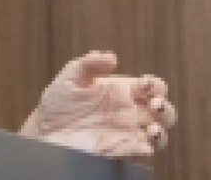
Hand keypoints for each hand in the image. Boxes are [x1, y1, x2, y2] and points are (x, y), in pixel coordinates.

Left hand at [21, 50, 176, 156]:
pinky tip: (140, 145)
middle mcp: (129, 113)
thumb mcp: (70, 76)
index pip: (151, 87)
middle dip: (165, 109)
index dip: (155, 85)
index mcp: (122, 92)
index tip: (145, 84)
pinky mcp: (118, 151)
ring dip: (161, 133)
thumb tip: (112, 57)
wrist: (44, 130)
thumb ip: (89, 63)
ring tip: (152, 130)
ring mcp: (126, 133)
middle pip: (163, 112)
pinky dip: (144, 150)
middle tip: (155, 104)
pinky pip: (139, 153)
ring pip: (158, 136)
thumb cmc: (58, 103)